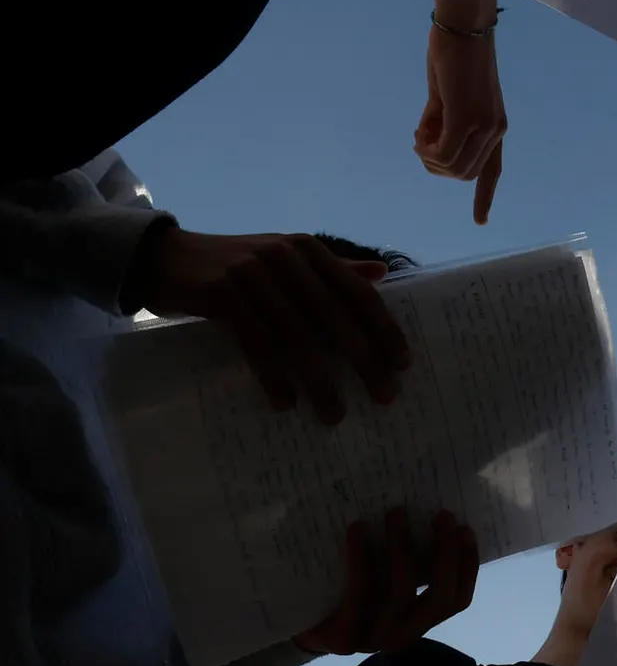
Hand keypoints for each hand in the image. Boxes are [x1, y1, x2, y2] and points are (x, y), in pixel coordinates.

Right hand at [131, 227, 410, 423]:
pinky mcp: (222, 293)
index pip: (358, 293)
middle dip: (365, 360)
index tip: (403, 364)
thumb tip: (382, 273)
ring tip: (334, 415)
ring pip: (298, 336)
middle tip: (385, 396)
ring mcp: (253, 274)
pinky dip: (274, 376)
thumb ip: (332, 270)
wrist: (163, 258)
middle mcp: (287, 257)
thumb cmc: (234, 266)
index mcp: (309, 250)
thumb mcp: (286, 260)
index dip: (384, 329)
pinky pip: (257, 344)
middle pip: (336, 317)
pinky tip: (286, 403)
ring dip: (319, 381)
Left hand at [296, 508, 478, 655]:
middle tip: (443, 516)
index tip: (466, 528)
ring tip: (397, 512)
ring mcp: (373, 640)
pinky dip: (361, 557)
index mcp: (419, 624)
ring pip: (401, 594)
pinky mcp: (344, 637)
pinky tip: (358, 528)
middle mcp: (402, 637)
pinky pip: (360, 591)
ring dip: (403, 547)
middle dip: (445, 554)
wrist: (302, 627)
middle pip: (438, 599)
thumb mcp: (384, 583)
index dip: (467, 565)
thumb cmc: (346, 596)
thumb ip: (409, 567)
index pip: (457, 600)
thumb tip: (433, 521)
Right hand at [415, 21, 506, 224]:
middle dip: (436, 166)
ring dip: (429, 157)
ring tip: (420, 132)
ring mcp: (484, 126)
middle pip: (463, 174)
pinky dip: (425, 148)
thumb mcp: (446, 97)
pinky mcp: (466, 119)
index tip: (481, 222)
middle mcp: (495, 130)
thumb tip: (429, 144)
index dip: (484, 197)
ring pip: (452, 167)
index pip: (493, 170)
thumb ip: (442, 121)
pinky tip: (420, 129)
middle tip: (421, 141)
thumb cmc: (452, 57)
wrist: (461, 28)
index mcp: (495, 126)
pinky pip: (443, 153)